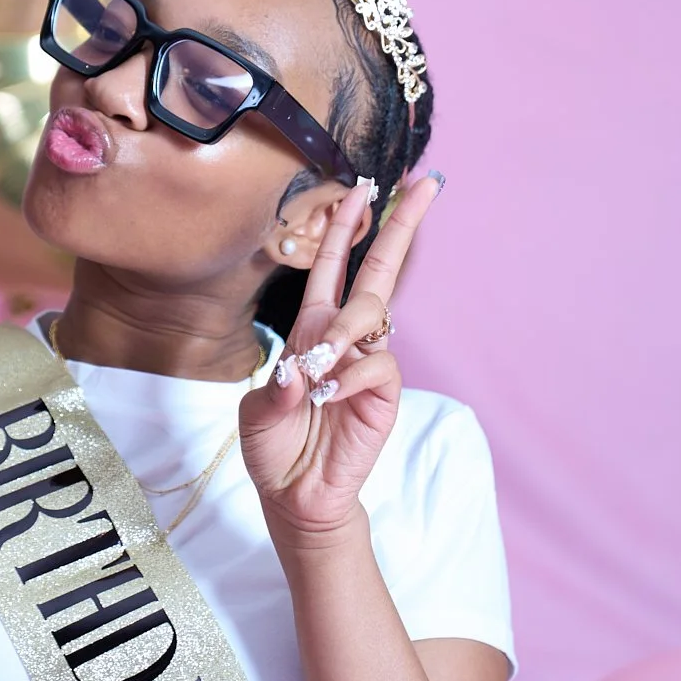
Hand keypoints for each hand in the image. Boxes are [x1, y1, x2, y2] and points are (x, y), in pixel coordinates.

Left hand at [238, 172, 442, 548]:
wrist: (294, 495)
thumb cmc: (274, 447)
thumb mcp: (256, 414)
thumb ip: (274, 390)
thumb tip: (303, 368)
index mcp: (312, 328)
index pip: (333, 266)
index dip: (345, 226)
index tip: (361, 187)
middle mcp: (345, 337)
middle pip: (379, 271)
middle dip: (400, 225)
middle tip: (424, 184)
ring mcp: (368, 363)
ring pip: (370, 315)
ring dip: (344, 329)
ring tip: (320, 366)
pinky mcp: (384, 393)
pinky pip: (377, 366)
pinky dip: (350, 376)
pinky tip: (329, 398)